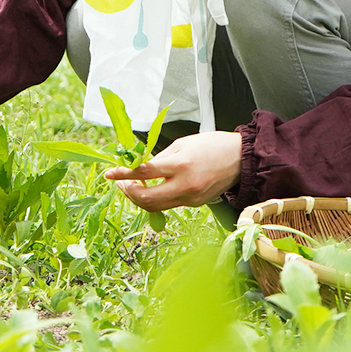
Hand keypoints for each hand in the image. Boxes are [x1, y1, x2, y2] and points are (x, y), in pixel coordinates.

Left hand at [104, 131, 241, 210]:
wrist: (240, 159)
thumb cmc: (212, 145)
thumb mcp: (182, 144)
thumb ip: (159, 158)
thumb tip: (139, 168)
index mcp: (180, 165)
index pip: (144, 173)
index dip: (123, 174)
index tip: (110, 173)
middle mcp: (185, 186)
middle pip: (146, 198)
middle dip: (128, 192)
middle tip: (121, 182)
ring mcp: (191, 198)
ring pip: (155, 207)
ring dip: (139, 198)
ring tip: (132, 186)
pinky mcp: (195, 204)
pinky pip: (169, 205)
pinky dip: (156, 199)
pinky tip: (152, 188)